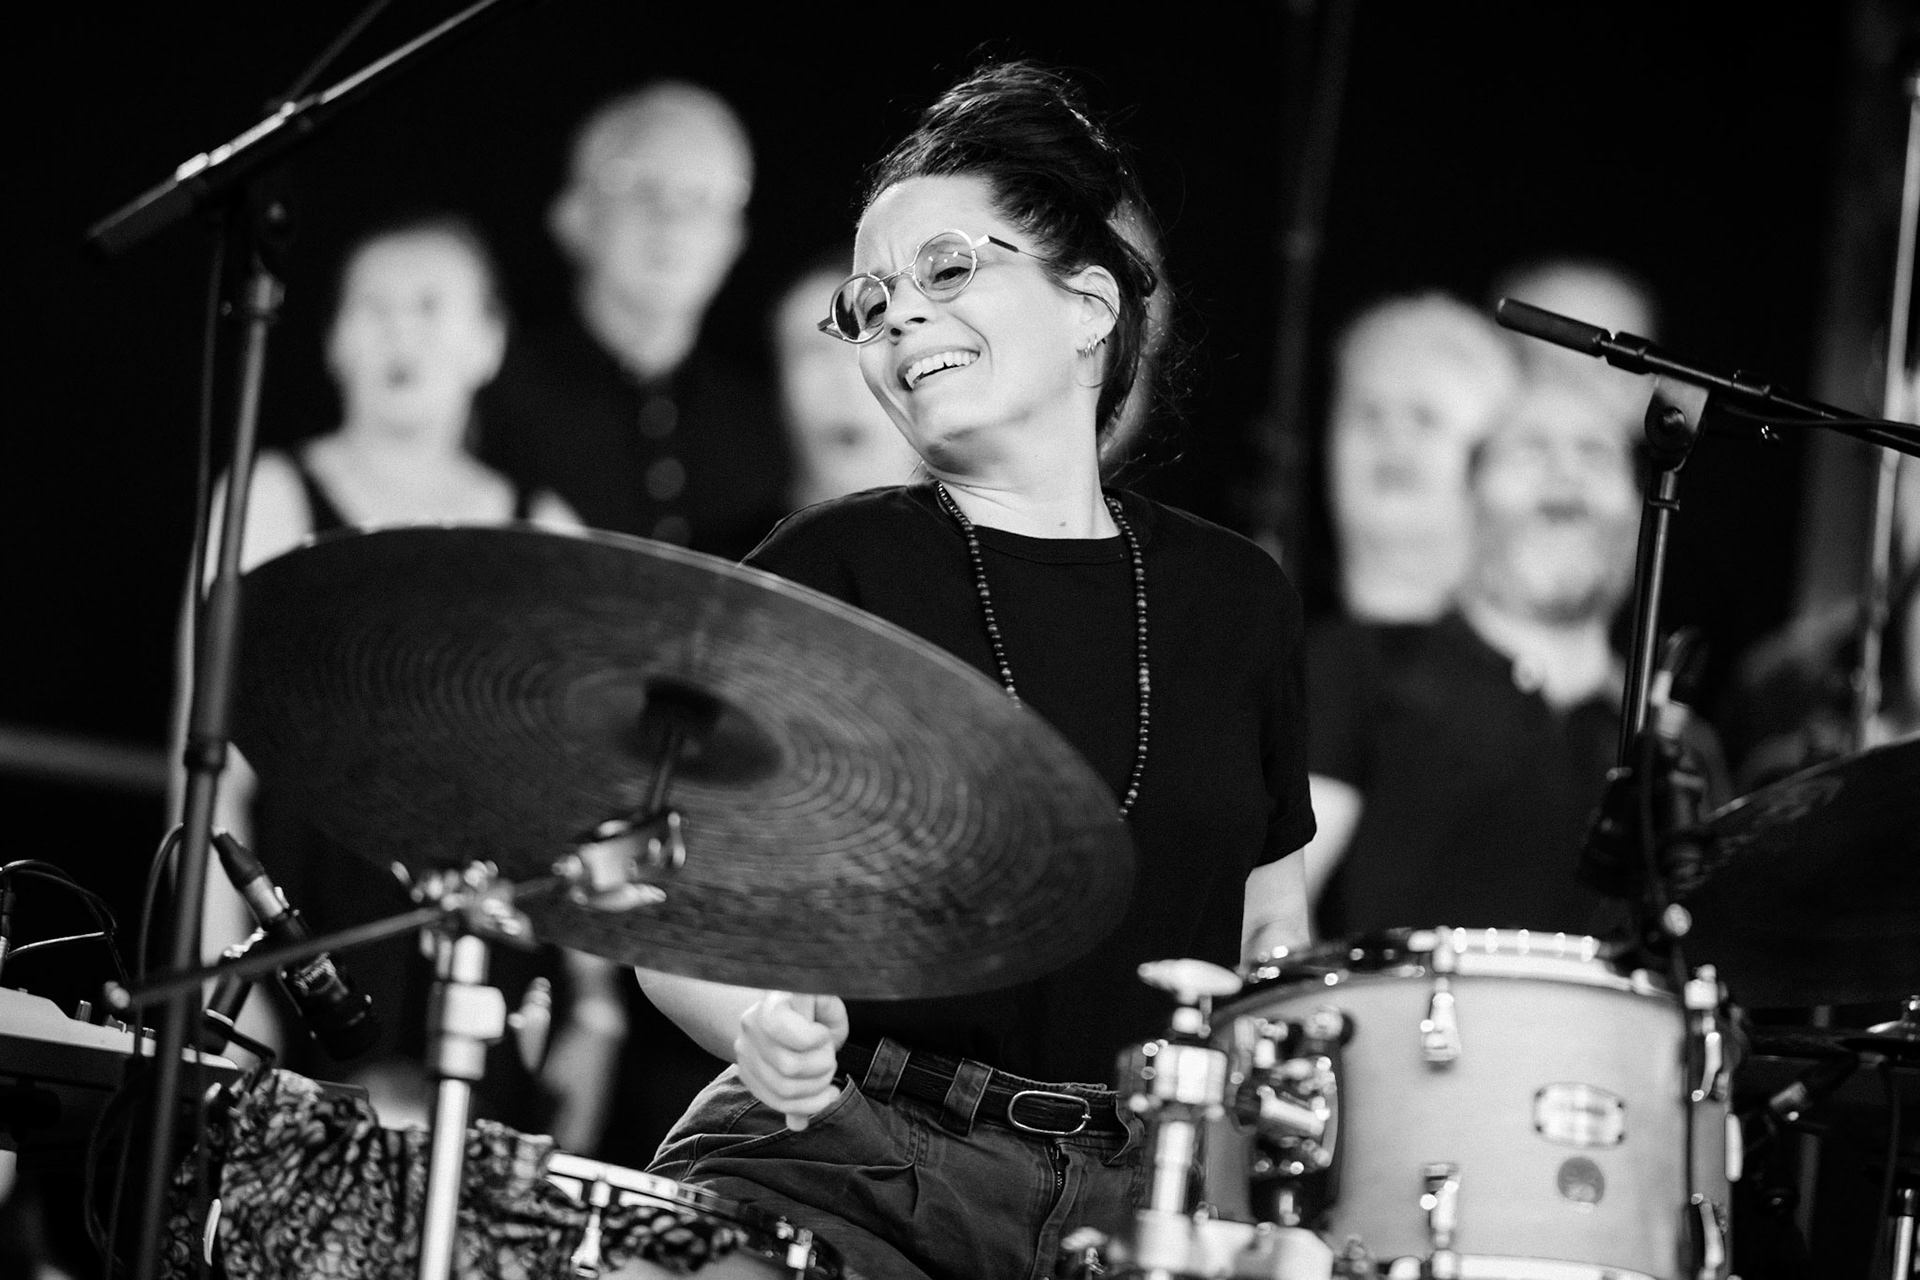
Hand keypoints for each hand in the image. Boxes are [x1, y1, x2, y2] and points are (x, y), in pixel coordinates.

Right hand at [734, 991, 849, 1131]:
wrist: (787, 1012)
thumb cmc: (814, 1006)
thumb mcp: (827, 998)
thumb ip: (829, 1011)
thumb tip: (826, 1036)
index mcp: (770, 1002)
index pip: (780, 1027)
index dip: (812, 1038)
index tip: (824, 1034)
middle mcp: (751, 1027)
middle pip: (788, 1066)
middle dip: (822, 1066)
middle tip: (830, 1056)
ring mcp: (745, 1054)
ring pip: (784, 1091)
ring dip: (817, 1087)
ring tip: (827, 1073)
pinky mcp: (748, 1077)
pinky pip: (778, 1103)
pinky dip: (808, 1106)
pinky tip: (824, 1095)